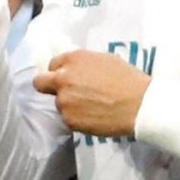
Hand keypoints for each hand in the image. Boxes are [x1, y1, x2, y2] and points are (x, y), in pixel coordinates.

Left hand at [33, 50, 150, 136]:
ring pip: (58, 103)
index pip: (52, 64)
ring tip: (89, 107)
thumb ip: (83, 64)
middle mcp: (62, 79)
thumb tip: (75, 69)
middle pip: (40, 83)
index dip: (60, 71)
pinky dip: (77, 118)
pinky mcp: (69, 120)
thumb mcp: (104, 59)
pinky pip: (68, 118)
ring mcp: (64, 101)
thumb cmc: (127, 78)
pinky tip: (93, 116)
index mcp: (72, 59)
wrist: (139, 105)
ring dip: (69, 104)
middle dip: (47, 85)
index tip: (68, 77)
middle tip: (63, 91)